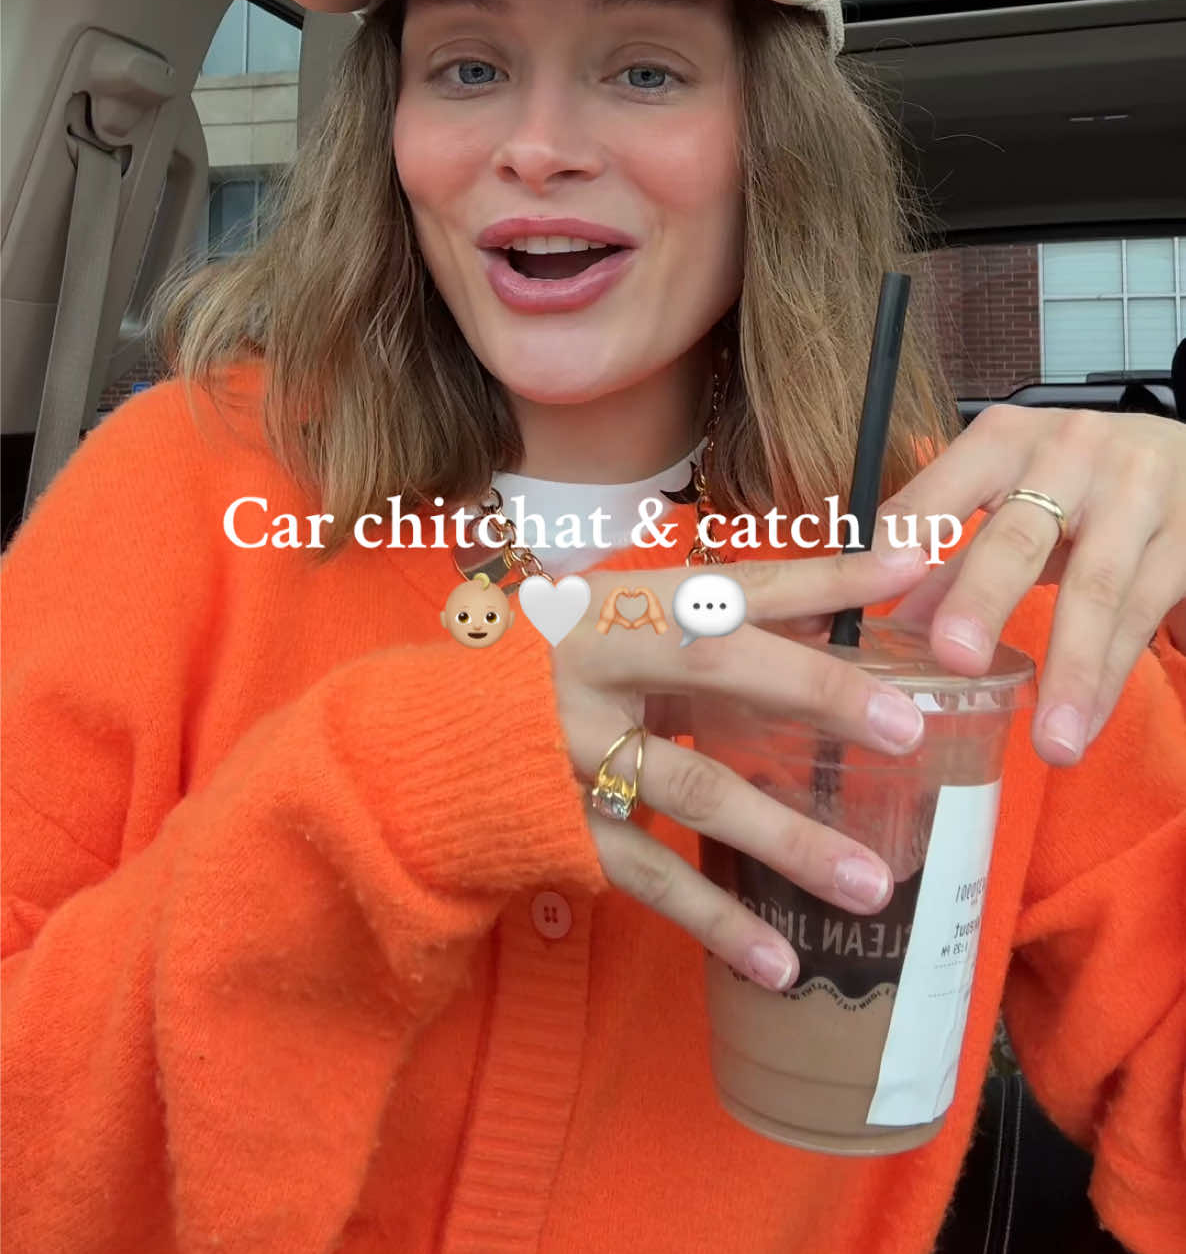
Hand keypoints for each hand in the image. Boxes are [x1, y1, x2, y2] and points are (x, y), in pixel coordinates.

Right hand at [549, 547, 931, 993]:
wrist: (425, 737)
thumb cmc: (543, 666)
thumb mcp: (619, 624)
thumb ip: (712, 627)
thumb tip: (833, 622)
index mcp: (619, 603)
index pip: (735, 583)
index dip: (821, 574)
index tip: (912, 561)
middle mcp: (595, 666)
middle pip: (716, 668)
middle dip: (818, 693)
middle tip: (909, 727)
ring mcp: (577, 751)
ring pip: (695, 789)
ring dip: (788, 838)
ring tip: (873, 885)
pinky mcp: (566, 827)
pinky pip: (651, 878)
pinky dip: (716, 922)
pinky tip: (779, 961)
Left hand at [877, 406, 1185, 764]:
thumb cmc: (1080, 479)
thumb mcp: (1013, 498)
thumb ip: (953, 557)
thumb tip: (891, 624)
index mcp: (1005, 441)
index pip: (943, 487)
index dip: (908, 532)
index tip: (870, 583)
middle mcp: (1068, 454)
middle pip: (1018, 537)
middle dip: (984, 599)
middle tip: (955, 658)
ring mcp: (1134, 493)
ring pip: (1095, 590)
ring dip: (1071, 672)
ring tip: (1049, 744)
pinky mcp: (1184, 537)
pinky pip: (1140, 616)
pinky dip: (1109, 679)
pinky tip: (1084, 725)